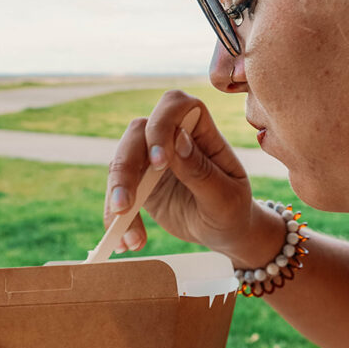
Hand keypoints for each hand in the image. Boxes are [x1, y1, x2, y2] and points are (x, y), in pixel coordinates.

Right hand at [104, 89, 255, 257]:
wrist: (225, 233)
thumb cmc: (233, 211)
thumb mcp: (225, 198)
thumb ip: (201, 171)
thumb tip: (177, 140)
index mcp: (202, 131)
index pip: (176, 105)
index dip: (162, 125)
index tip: (160, 162)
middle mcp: (173, 138)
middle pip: (138, 131)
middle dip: (127, 166)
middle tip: (126, 204)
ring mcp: (152, 159)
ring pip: (120, 159)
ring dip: (116, 192)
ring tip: (125, 228)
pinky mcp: (138, 183)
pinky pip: (116, 190)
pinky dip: (115, 216)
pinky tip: (126, 242)